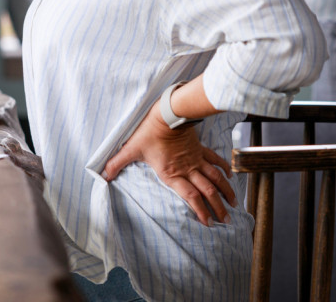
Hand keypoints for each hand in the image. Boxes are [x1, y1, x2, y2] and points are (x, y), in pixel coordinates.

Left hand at [101, 102, 236, 225]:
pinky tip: (229, 176)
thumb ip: (117, 163)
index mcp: (172, 174)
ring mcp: (196, 159)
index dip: (201, 211)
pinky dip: (223, 169)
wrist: (168, 112)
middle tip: (226, 221)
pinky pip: (215, 161)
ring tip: (234, 204)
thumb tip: (101, 175)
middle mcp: (187, 169)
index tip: (209, 223)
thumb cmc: (149, 131)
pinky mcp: (200, 149)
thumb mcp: (131, 148)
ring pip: (215, 178)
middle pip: (207, 192)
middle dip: (218, 207)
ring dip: (225, 191)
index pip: (190, 197)